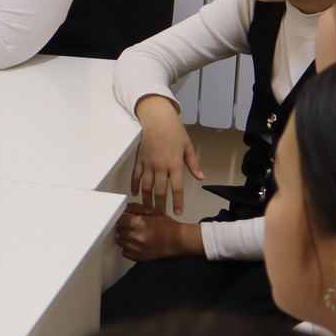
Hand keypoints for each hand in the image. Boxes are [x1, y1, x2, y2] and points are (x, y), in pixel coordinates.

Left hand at [115, 204, 203, 262]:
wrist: (178, 240)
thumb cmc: (166, 225)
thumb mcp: (152, 211)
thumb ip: (135, 208)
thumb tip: (122, 210)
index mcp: (139, 223)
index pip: (120, 219)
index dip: (123, 218)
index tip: (127, 218)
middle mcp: (136, 237)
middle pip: (119, 230)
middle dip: (124, 227)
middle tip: (132, 226)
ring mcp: (136, 249)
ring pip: (120, 241)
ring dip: (125, 237)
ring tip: (134, 234)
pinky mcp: (138, 257)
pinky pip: (124, 252)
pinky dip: (128, 248)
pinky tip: (135, 243)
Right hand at [129, 97, 203, 213]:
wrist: (157, 118)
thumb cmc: (175, 131)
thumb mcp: (187, 146)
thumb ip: (193, 164)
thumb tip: (201, 178)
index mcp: (174, 164)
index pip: (177, 188)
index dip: (178, 202)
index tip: (178, 212)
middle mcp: (160, 167)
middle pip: (160, 191)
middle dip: (160, 206)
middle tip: (159, 217)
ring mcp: (148, 164)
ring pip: (146, 186)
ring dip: (147, 199)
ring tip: (148, 210)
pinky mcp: (139, 160)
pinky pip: (135, 176)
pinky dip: (134, 186)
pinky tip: (135, 194)